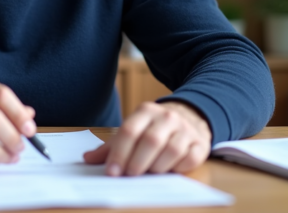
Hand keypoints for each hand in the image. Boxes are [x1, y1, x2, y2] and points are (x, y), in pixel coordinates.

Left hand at [83, 101, 211, 175]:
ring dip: (156, 167)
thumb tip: (87, 159)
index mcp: (145, 111)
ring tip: (148, 174)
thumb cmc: (153, 129)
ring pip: (171, 151)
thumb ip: (111, 146)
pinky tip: (169, 171)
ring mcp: (185, 129)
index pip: (129, 131)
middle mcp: (166, 117)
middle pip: (150, 141)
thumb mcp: (133, 130)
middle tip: (129, 176)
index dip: (119, 153)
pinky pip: (189, 159)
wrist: (190, 117)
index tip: (112, 172)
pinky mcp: (200, 144)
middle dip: (137, 162)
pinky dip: (177, 169)